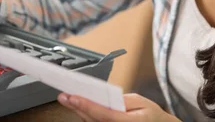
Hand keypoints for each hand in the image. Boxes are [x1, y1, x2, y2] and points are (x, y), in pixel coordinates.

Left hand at [57, 93, 179, 121]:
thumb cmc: (150, 115)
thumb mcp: (140, 102)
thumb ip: (122, 100)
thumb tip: (105, 97)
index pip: (104, 114)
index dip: (87, 106)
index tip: (74, 97)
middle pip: (93, 120)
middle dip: (77, 107)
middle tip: (64, 96)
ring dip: (79, 112)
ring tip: (67, 99)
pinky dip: (86, 116)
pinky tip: (78, 108)